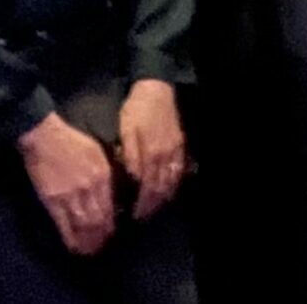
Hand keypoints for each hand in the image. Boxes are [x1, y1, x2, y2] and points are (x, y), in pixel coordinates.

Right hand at [17, 112, 115, 256]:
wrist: (45, 135)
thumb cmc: (72, 139)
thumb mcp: (97, 152)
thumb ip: (106, 172)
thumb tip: (112, 191)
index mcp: (102, 175)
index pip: (110, 206)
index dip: (111, 223)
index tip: (112, 232)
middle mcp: (89, 189)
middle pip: (98, 219)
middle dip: (102, 236)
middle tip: (102, 246)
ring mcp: (69, 196)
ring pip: (83, 226)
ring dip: (89, 241)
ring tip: (91, 250)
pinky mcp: (52, 200)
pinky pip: (63, 224)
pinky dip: (70, 238)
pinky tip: (74, 246)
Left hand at [115, 80, 185, 221]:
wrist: (156, 89)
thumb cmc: (136, 110)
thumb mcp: (126, 130)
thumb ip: (131, 156)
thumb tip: (133, 180)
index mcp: (151, 153)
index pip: (148, 187)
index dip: (142, 204)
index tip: (134, 216)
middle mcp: (166, 156)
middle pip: (161, 188)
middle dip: (152, 206)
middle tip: (142, 217)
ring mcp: (176, 151)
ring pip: (172, 181)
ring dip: (164, 197)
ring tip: (154, 208)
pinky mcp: (180, 144)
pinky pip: (180, 170)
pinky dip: (174, 183)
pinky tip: (169, 189)